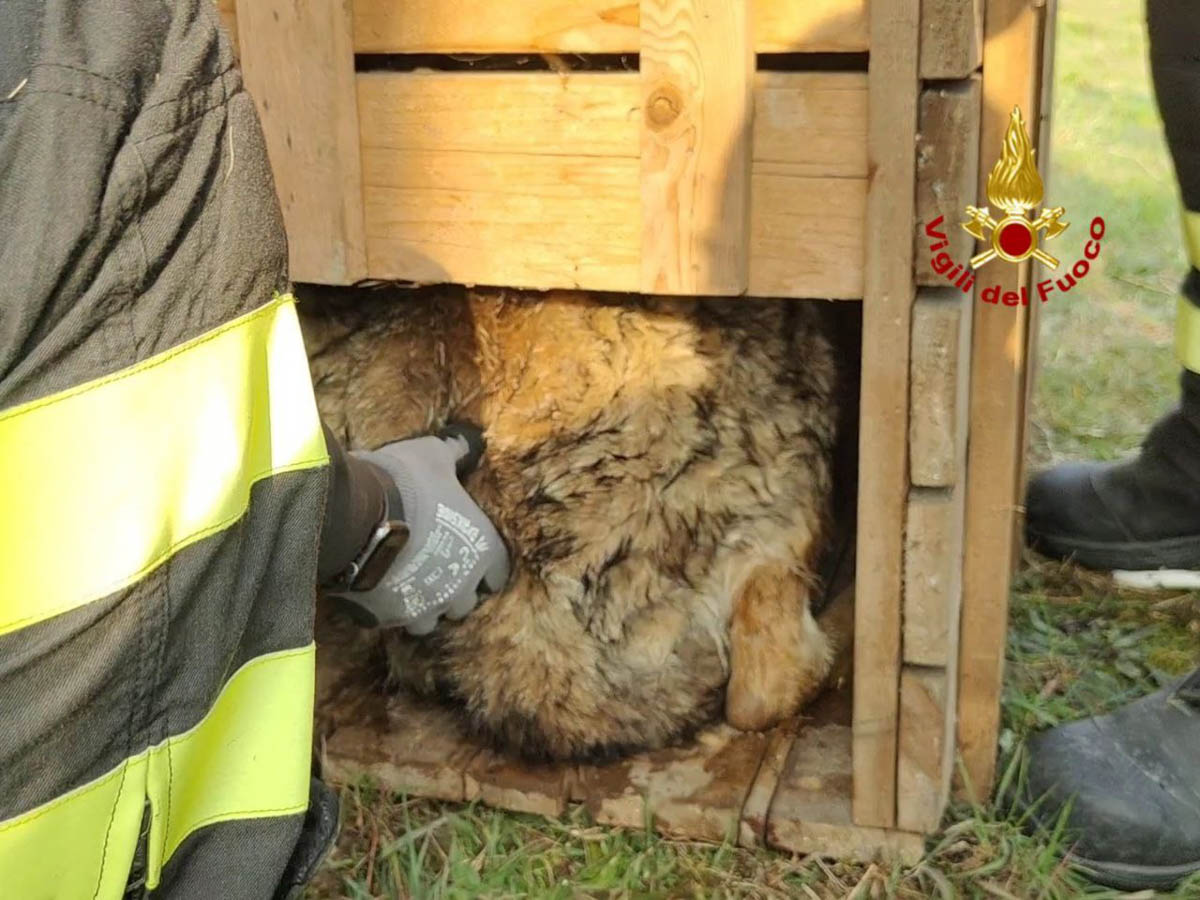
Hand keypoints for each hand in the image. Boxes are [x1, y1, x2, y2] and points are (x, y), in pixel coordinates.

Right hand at [330, 428, 508, 632]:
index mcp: (483, 551)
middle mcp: (461, 587)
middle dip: (453, 589)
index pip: (499, 573)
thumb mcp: (434, 455)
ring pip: (431, 620)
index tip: (471, 557)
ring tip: (407, 585)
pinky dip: (390, 610)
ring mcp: (425, 607)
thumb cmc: (406, 482)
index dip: (486, 567)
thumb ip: (455, 452)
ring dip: (423, 605)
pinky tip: (380, 592)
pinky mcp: (389, 618)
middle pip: (465, 602)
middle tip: (436, 570)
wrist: (357, 516)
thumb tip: (470, 440)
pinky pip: (393, 622)